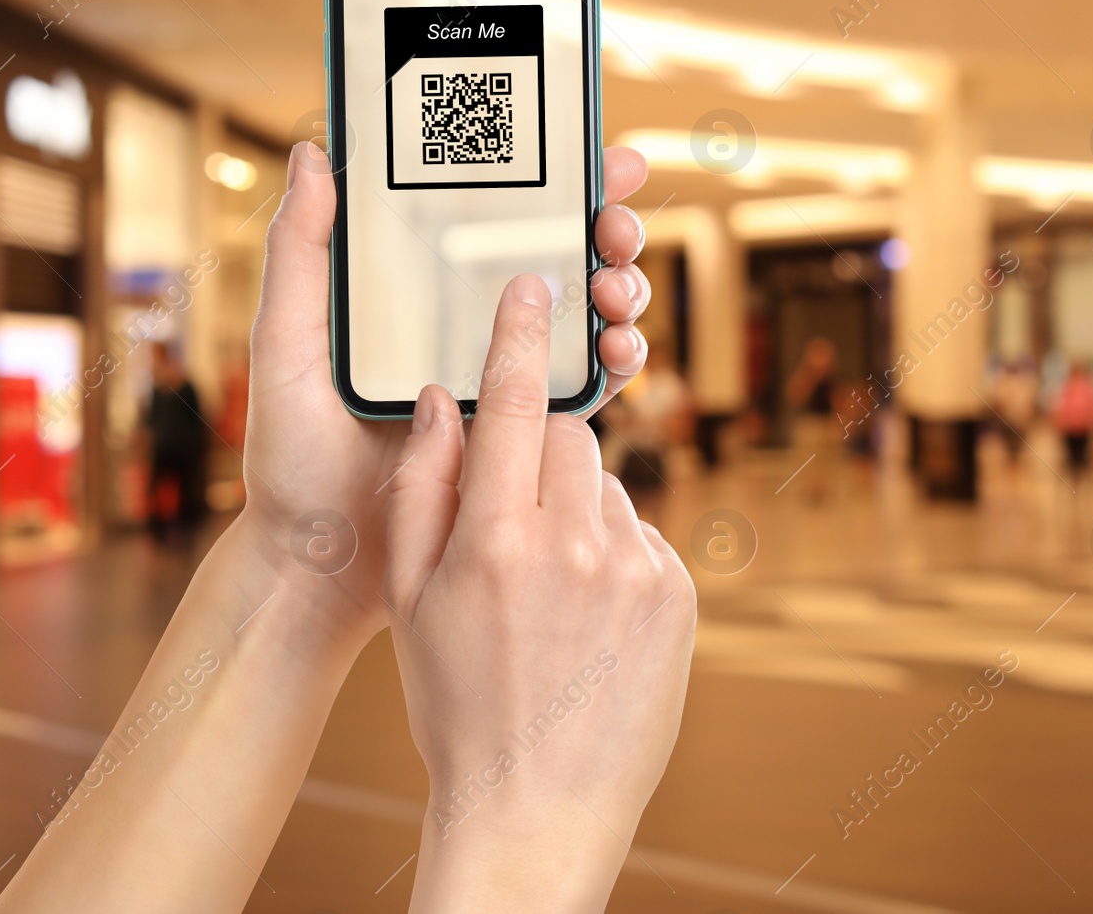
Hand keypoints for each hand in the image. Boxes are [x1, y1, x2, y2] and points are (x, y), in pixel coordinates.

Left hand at [231, 141, 655, 652]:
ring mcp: (500, 381)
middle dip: (602, 228)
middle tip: (612, 223)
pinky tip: (619, 348)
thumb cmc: (291, 460)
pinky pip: (585, 388)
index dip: (551, 179)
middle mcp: (466, 328)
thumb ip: (300, 255)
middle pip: (555, 256)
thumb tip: (314, 154)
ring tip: (614, 288)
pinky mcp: (525, 436)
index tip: (589, 150)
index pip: (492, 217)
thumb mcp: (286, 348)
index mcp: (417, 294)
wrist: (321, 565)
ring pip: (582, 314)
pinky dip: (617, 359)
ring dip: (618, 288)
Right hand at [382, 274, 696, 912]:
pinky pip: (640, 535)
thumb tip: (440, 399)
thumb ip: (422, 490)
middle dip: (541, 453)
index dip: (522, 335)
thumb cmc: (457, 704)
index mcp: (496, 541)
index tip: (532, 285)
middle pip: (570, 438)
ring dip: (576, 509)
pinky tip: (587, 614)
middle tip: (512, 514)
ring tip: (547, 590)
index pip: (516, 404)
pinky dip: (613, 551)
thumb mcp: (413, 601)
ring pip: (606, 486)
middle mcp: (576, 545)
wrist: (536, 806)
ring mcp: (638, 571)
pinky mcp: (679, 596)